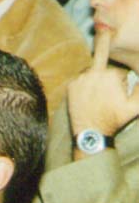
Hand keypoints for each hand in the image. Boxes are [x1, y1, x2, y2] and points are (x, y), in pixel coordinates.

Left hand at [68, 28, 138, 143]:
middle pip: (104, 71)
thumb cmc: (114, 119)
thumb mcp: (135, 106)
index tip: (119, 94)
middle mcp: (93, 72)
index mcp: (111, 75)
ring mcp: (80, 78)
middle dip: (108, 80)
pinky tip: (88, 98)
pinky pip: (80, 81)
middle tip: (107, 96)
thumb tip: (138, 78)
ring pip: (91, 75)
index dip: (122, 84)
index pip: (120, 73)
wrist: (91, 131)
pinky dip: (84, 87)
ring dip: (96, 82)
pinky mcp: (71, 85)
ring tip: (98, 97)